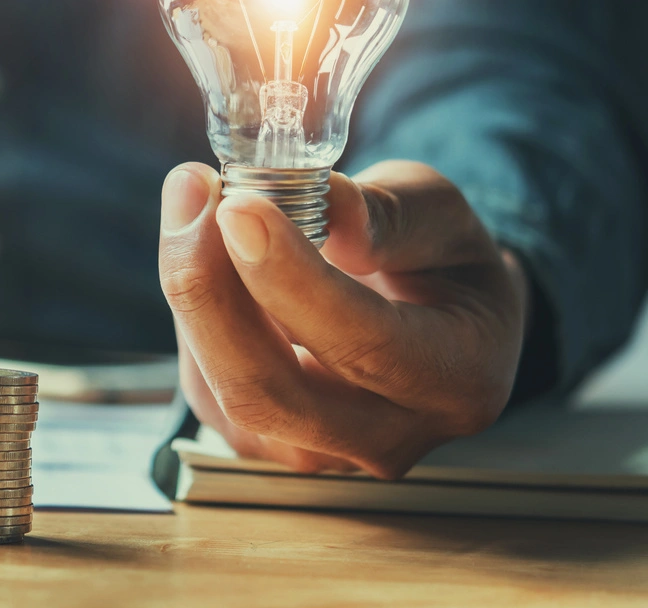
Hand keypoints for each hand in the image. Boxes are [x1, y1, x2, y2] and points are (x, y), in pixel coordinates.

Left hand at [159, 160, 527, 477]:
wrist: (436, 321)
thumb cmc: (442, 260)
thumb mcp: (440, 213)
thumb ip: (388, 212)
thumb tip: (325, 206)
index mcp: (456, 380)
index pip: (362, 344)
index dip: (288, 278)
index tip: (237, 207)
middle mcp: (388, 439)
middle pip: (269, 393)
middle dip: (210, 291)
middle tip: (191, 194)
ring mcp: (319, 453)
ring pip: (221, 390)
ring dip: (194, 291)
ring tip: (197, 202)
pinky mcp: (262, 443)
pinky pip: (204, 383)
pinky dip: (194, 311)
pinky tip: (205, 253)